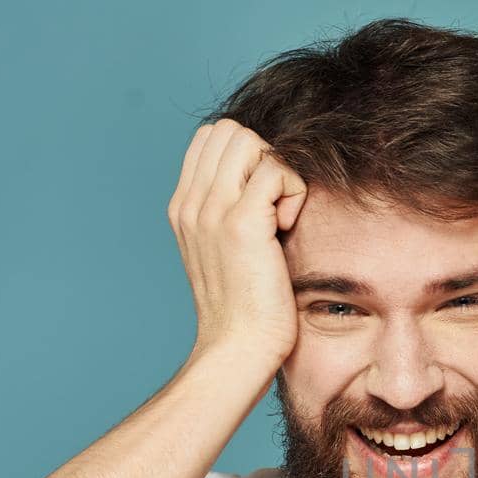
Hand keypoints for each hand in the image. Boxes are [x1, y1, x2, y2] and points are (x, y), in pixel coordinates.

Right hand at [167, 118, 307, 368]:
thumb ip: (230, 213)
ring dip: (278, 171)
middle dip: (263, 156)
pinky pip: (275, 169)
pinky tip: (287, 229)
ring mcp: (212, 210)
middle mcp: (191, 203)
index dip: (246, 156)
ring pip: (250, 141)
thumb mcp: (226, 251)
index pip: (210, 138)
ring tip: (279, 216)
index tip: (261, 200)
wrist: (238, 348)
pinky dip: (293, 193)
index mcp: (184, 207)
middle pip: (229, 129)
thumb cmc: (246, 307)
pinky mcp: (242, 223)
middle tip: (273, 205)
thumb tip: (261, 184)